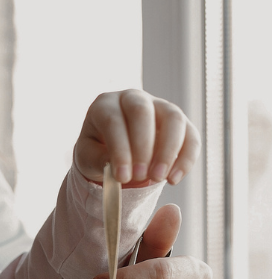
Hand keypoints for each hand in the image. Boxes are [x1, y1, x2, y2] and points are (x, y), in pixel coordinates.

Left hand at [74, 90, 200, 185]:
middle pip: (142, 113)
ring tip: (158, 178)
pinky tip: (173, 179)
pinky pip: (190, 135)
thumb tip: (116, 168)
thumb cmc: (97, 150)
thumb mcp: (88, 157)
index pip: (113, 121)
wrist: (113, 148)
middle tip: (140, 176)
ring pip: (173, 119)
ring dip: (168, 151)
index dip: (119, 150)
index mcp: (105, 105)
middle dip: (143, 147)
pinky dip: (186, 158)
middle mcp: (133, 98)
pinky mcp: (179, 121)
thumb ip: (98, 160)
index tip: (122, 177)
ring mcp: (159, 105)